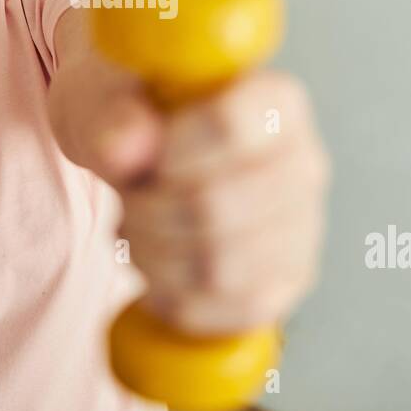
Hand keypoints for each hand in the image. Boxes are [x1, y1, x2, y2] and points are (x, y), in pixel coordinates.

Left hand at [49, 13, 329, 335]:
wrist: (146, 152)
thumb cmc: (133, 118)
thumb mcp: (105, 99)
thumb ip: (111, 114)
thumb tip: (126, 147)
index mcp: (274, 100)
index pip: (230, 126)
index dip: (170, 151)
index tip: (144, 158)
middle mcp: (305, 161)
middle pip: (217, 206)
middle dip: (148, 211)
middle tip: (128, 199)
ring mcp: (303, 227)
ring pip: (222, 268)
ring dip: (155, 256)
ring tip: (137, 230)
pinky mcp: (288, 280)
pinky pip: (233, 310)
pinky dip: (177, 299)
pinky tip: (159, 269)